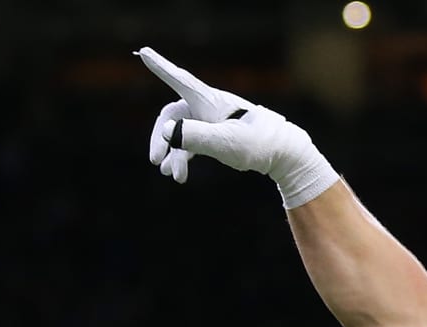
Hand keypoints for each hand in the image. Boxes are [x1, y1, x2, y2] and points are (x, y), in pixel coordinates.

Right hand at [136, 47, 336, 206]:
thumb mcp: (225, 142)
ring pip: (180, 134)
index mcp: (208, 100)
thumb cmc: (257, 143)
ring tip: (169, 174)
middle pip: (172, 116)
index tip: (143, 52)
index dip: (160, 67)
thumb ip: (195, 135)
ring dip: (172, 154)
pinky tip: (178, 175)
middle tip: (155, 160)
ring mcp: (209, 121)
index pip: (179, 80)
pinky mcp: (214, 135)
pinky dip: (183, 158)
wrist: (283, 153)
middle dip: (162, 138)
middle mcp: (206, 107)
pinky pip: (190, 144)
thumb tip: (167, 131)